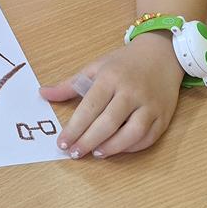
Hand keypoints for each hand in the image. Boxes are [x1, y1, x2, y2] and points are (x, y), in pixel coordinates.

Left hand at [39, 31, 184, 158]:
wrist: (162, 54)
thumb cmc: (124, 63)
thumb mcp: (96, 67)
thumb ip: (70, 85)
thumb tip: (43, 94)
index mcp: (111, 78)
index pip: (89, 108)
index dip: (74, 128)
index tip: (62, 143)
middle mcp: (131, 92)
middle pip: (108, 123)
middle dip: (88, 141)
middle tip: (74, 153)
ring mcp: (150, 105)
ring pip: (132, 133)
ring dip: (112, 147)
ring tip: (95, 153)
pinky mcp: (163, 116)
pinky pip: (149, 137)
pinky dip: (132, 147)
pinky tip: (117, 149)